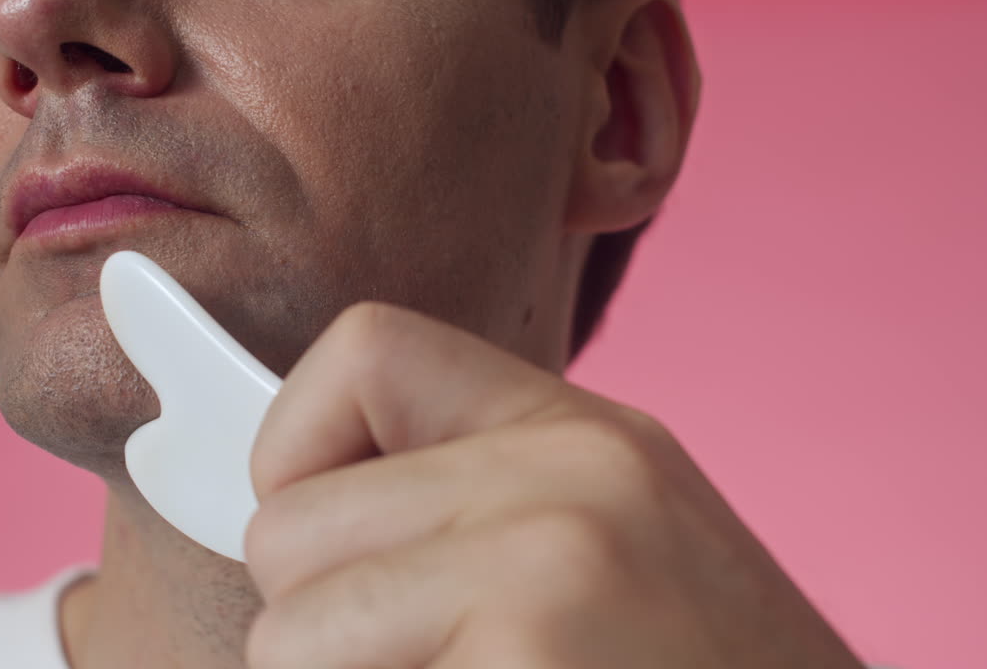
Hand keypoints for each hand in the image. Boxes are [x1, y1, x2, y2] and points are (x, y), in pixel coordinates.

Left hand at [243, 303, 864, 667]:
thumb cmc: (703, 667)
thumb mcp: (614, 534)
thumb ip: (471, 491)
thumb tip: (283, 501)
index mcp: (584, 432)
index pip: (361, 350)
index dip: (296, 441)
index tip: (309, 519)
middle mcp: (568, 486)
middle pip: (287, 527)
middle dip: (317, 615)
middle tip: (422, 655)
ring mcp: (546, 587)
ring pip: (284, 642)